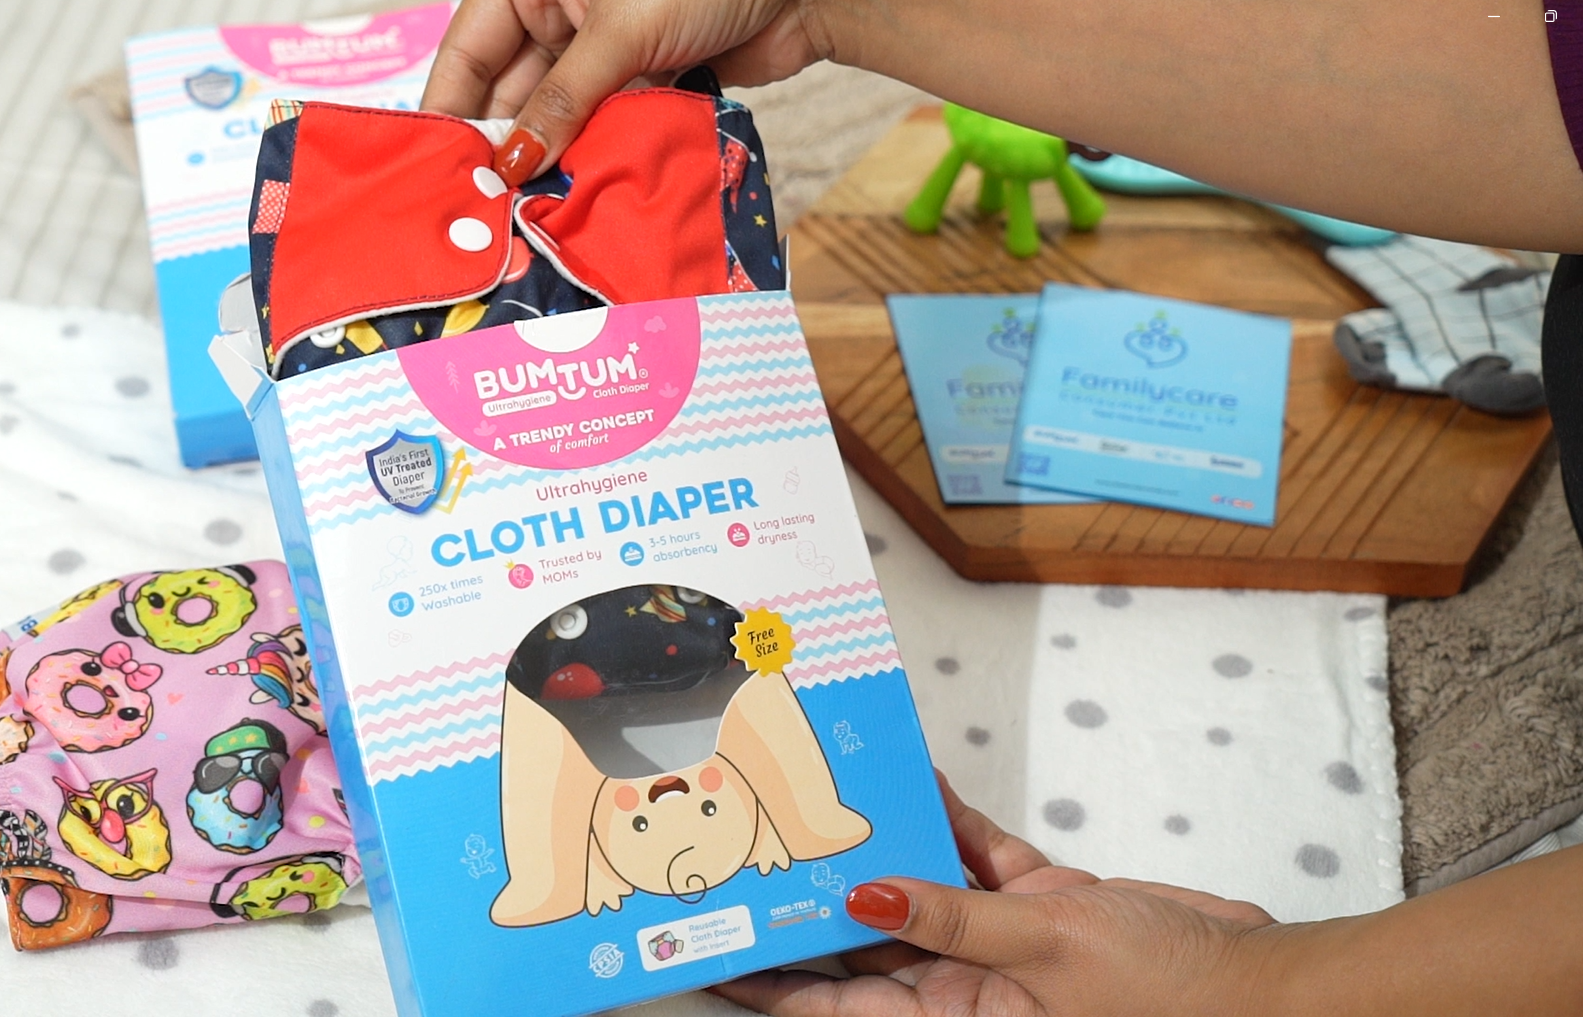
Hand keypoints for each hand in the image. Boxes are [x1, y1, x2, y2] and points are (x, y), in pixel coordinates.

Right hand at [420, 0, 832, 186]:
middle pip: (509, 92)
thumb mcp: (620, 33)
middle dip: (502, 148)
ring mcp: (599, 49)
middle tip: (486, 212)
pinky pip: (601, 126)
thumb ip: (563, 99)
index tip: (437, 172)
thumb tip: (513, 160)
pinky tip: (578, 198)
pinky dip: (593, 157)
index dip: (449, 111)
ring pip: (556, 117)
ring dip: (550, 162)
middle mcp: (557, 12)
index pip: (467, 52)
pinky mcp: (640, 79)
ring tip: (529, 215)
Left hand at [712, 773, 1279, 1016]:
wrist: (1264, 983)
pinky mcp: (1041, 902)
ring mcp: (1002, 942)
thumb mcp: (1049, 948)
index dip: (770, 983)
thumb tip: (862, 888)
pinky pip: (977, 856)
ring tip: (811, 797)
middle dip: (807, 901)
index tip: (709, 956)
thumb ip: (952, 913)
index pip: (835, 1007)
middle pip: (861, 943)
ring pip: (913, 888)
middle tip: (743, 848)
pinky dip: (949, 820)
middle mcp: (966, 987)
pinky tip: (915, 780)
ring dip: (874, 845)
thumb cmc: (1170, 998)